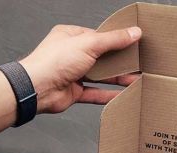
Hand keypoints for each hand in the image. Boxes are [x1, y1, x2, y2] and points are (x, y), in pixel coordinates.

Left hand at [20, 24, 141, 112]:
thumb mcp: (89, 44)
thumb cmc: (55, 61)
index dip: (116, 40)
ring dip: (116, 79)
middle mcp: (72, 55)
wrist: (39, 88)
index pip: (98, 37)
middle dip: (119, 62)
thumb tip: (133, 32)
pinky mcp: (74, 92)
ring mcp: (73, 74)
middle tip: (137, 64)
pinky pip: (95, 93)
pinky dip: (108, 95)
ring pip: (99, 77)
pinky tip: (121, 95)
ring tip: (135, 80)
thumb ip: (113, 40)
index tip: (133, 43)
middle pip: (101, 58)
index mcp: (71, 37)